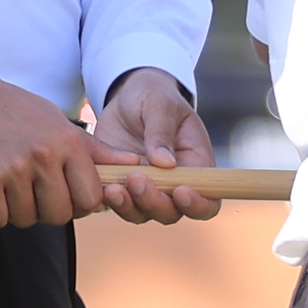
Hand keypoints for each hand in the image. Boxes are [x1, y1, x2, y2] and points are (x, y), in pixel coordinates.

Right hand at [0, 74, 110, 228]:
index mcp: (68, 143)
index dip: (77, 204)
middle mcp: (44, 156)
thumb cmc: (14, 110)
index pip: (91, 199)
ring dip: (15, 211)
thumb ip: (94, 150)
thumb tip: (134, 165)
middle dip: (45, 211)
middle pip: (60, 215)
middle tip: (30, 193)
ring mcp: (14, 168)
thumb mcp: (59, 123)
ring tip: (6, 187)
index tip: (62, 194)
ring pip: (26, 219)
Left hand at [87, 69, 219, 222]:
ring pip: (141, 212)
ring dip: (128, 205)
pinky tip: (99, 186)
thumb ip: (162, 131)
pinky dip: (108, 199)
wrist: (127, 96)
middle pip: (171, 212)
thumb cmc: (154, 96)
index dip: (197, 204)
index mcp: (195, 166)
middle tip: (136, 179)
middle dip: (154, 202)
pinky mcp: (120, 184)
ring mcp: (146, 187)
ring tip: (113, 188)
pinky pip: (116, 202)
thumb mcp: (160, 104)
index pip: (208, 200)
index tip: (180, 191)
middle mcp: (173, 184)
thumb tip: (165, 163)